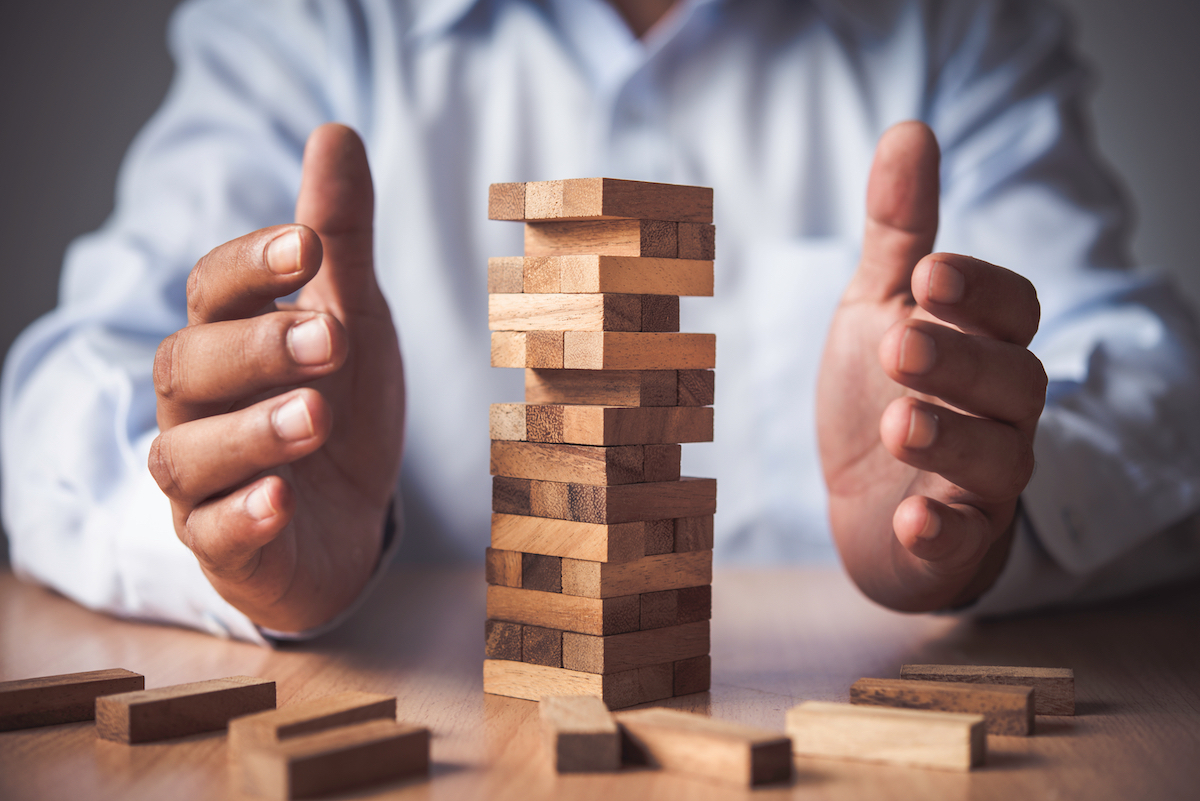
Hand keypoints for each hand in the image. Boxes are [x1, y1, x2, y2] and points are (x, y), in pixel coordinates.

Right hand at [149, 124, 403, 631]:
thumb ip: (343, 239)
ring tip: (316, 415)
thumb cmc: (341, 406)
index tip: (310, 244)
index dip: (253, 264)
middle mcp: (199, 406)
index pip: (212, 291)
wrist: (351, 518)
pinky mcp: (225, 546)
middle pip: (190, 364)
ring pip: (191, 452)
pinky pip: (212, 534)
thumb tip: (337, 132)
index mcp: (229, 340)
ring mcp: (205, 480)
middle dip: (259, 347)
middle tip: (332, 339)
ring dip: (252, 431)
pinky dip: (242, 517)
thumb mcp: (356, 318)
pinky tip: (281, 500)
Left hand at [816, 121, 1045, 611]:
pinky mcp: (954, 542)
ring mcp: (981, 482)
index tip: (928, 274)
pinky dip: (943, 530)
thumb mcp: (876, 309)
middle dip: (961, 360)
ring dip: (952, 436)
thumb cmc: (879, 395)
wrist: (862, 503)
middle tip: (898, 343)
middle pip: (1015, 381)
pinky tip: (912, 519)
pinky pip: (966, 540)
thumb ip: (897, 234)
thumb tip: (910, 129)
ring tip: (900, 420)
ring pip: (999, 459)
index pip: (1015, 310)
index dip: (980, 291)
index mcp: (984, 347)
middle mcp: (999, 413)